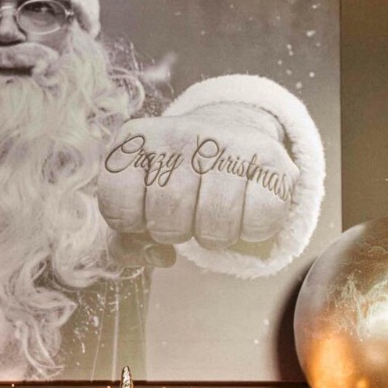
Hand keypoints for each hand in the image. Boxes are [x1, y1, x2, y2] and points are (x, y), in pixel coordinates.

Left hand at [97, 103, 299, 250]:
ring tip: (214, 216)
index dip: (131, 224)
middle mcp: (181, 132)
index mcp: (138, 141)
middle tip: (184, 216)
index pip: (117, 203)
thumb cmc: (175, 182)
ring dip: (214, 236)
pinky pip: (259, 219)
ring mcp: (228, 141)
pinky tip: (245, 212)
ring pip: (215, 222)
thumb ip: (127, 241)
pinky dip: (252, 232)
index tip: (143, 215)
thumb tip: (159, 256)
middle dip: (174, 232)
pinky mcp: (271, 156)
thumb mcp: (139, 203)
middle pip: (167, 217)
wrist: (230, 137)